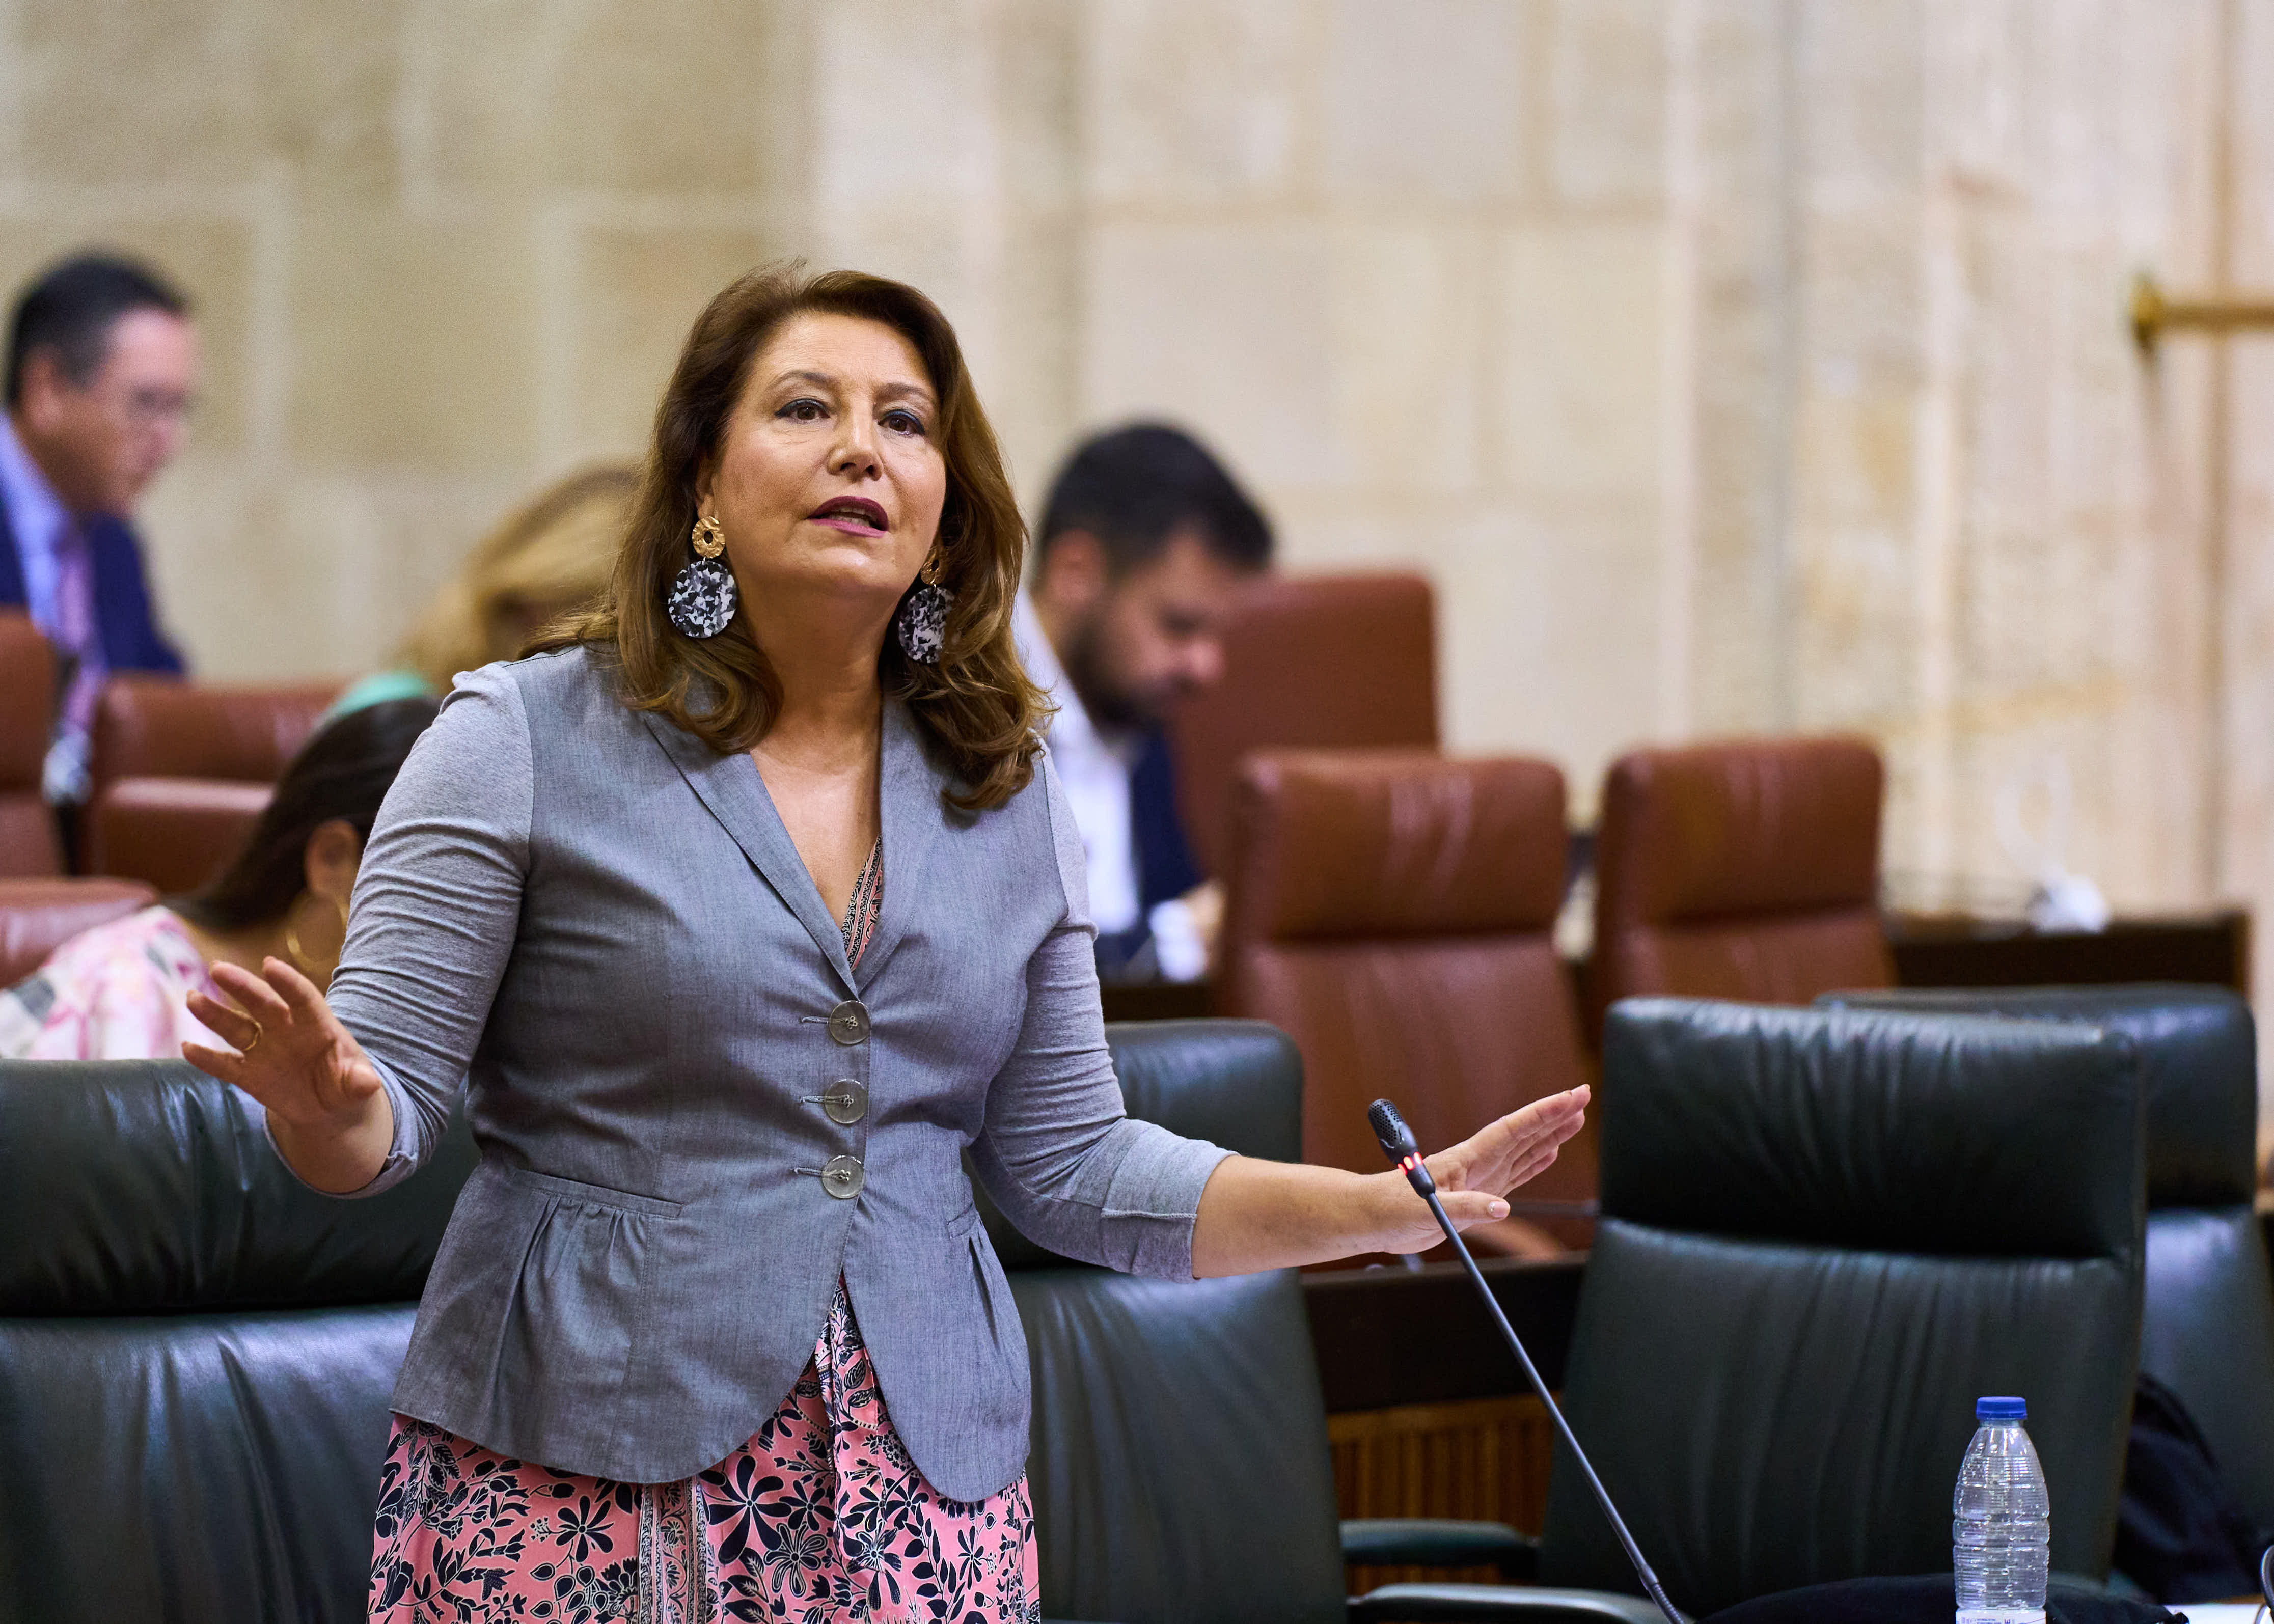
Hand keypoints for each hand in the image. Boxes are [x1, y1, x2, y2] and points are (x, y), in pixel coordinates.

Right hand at [184, 959, 390, 1190]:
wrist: (331, 1108)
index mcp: (318, 1026)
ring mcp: (265, 1051)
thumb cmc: (347, 1084)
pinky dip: (207, 1059)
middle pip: (263, 1004)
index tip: (270, 965)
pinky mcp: (249, 1074)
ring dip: (215, 1015)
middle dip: (243, 987)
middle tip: (219, 969)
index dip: (288, 983)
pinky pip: (225, 1065)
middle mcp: (287, 1031)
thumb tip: (368, 1082)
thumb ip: (358, 1081)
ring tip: (193, 998)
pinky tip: (187, 1049)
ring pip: (237, 1028)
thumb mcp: (357, 1085)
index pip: (303, 998)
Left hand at [1377, 1085, 1590, 1254]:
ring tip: (1576, 1120)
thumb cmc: (1391, 1208)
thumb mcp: (1426, 1209)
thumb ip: (1465, 1207)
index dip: (1542, 1113)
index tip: (1570, 1096)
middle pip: (1524, 1135)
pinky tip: (1549, 1155)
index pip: (1511, 1130)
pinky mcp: (1477, 1196)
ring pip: (1524, 1152)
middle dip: (1554, 1116)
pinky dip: (1535, 1164)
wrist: (1373, 1218)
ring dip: (1550, 1136)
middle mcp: (1477, 1164)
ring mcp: (1479, 1178)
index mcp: (1465, 1159)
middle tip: (1583, 1096)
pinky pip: (1514, 1176)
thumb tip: (1503, 1207)